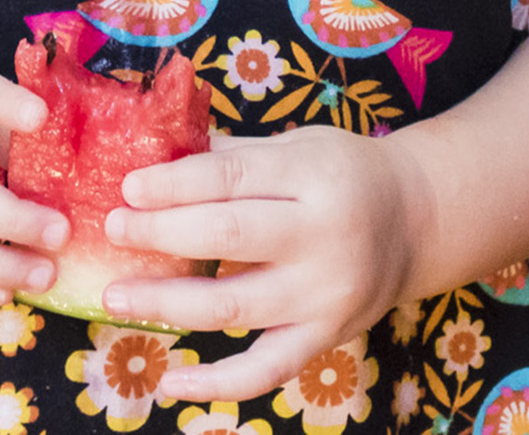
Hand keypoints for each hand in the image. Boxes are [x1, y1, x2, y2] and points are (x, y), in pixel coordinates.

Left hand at [100, 125, 428, 400]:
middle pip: (229, 235)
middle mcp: (322, 235)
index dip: (175, 182)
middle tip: (113, 229)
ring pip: (235, 307)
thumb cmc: (341, 173)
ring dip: (168, 304)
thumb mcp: (297, 144)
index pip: (232, 176)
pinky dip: (216, 384)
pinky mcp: (325, 338)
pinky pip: (266, 370)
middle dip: (162, 233)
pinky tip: (170, 381)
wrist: (415, 220)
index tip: (129, 187)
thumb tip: (153, 155)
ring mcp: (324, 294)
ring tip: (116, 297)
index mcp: (312, 174)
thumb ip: (233, 154)